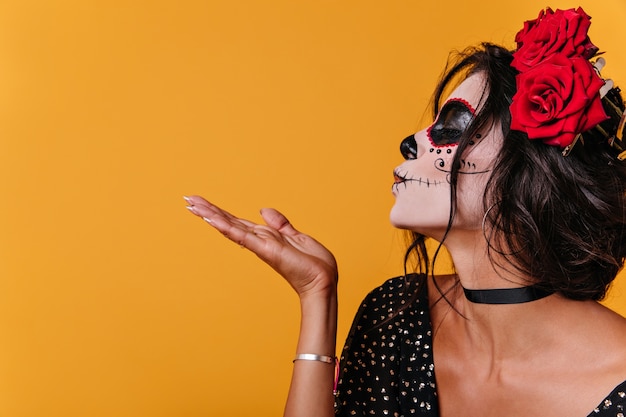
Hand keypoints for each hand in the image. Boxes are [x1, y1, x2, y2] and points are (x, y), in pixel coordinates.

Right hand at [184, 196, 337, 297]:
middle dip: (208, 211)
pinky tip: (210, 219)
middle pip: (228, 222)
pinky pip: (242, 236)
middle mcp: (258, 241)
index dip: (220, 212)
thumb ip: (280, 223)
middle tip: (187, 200)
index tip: (202, 203)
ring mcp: (260, 245)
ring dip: (210, 215)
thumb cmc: (313, 264)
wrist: (323, 280)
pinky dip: (226, 227)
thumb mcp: (296, 236)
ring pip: (230, 227)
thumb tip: (263, 210)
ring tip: (191, 205)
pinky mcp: (265, 250)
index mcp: (265, 237)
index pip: (238, 222)